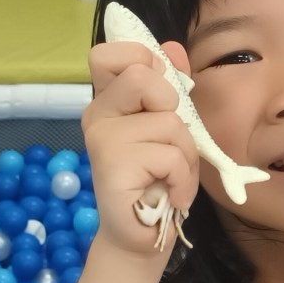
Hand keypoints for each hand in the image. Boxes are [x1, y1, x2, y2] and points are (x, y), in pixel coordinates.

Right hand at [82, 40, 200, 260]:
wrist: (143, 236)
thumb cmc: (157, 180)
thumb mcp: (171, 128)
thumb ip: (171, 86)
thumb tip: (172, 47)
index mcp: (109, 101)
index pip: (108, 54)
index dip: (140, 59)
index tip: (158, 93)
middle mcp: (98, 115)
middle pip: (141, 76)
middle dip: (173, 109)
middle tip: (167, 142)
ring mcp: (101, 140)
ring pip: (169, 122)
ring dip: (185, 155)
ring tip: (170, 177)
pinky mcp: (112, 167)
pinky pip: (170, 156)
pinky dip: (182, 179)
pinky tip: (169, 194)